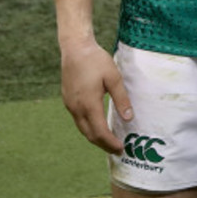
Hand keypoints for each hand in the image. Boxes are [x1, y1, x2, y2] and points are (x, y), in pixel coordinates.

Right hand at [60, 38, 131, 155]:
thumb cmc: (96, 60)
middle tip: (117, 149)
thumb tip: (129, 118)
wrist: (75, 49)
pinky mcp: (68, 100)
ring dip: (95, 137)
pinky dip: (89, 127)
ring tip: (108, 140)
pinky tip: (97, 124)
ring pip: (82, 128)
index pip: (100, 132)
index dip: (110, 143)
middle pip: (89, 135)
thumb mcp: (113, 77)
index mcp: (89, 104)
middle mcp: (77, 108)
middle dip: (103, 144)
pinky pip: (78, 120)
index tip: (121, 148)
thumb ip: (121, 99)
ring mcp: (70, 105)